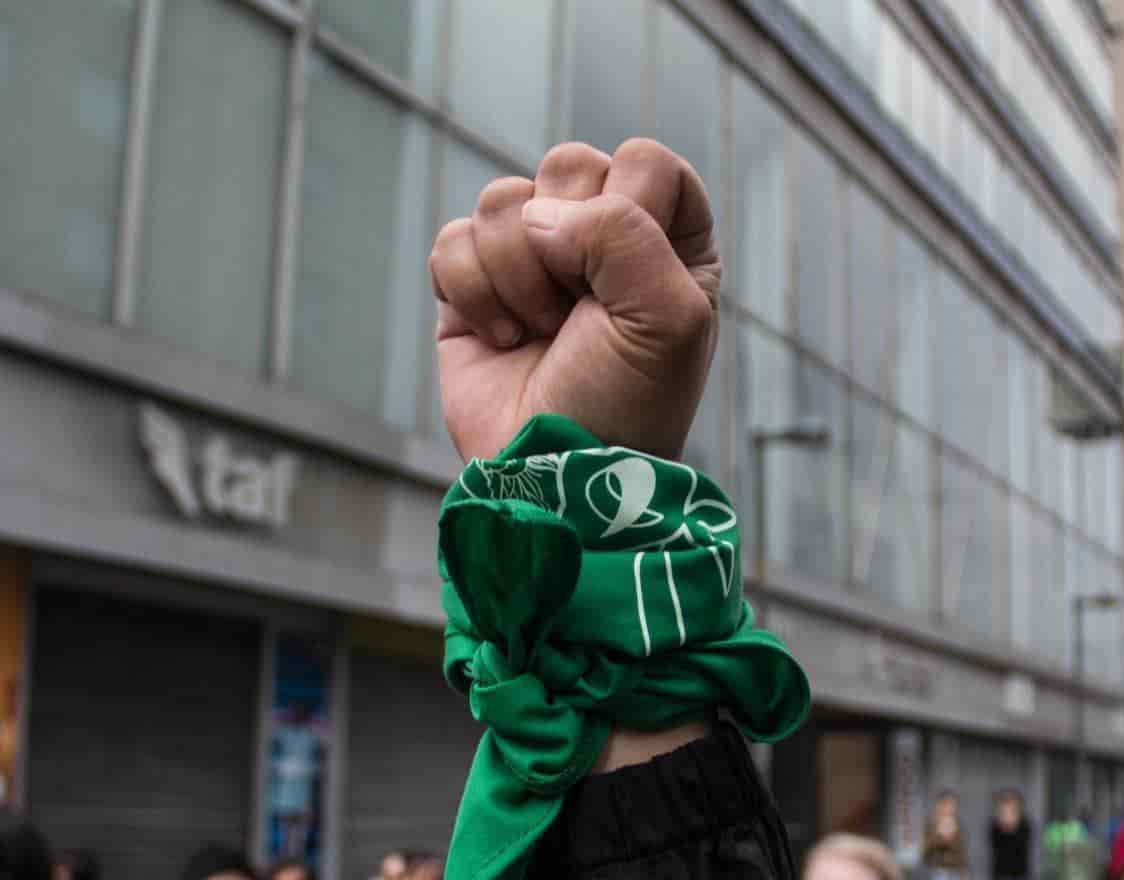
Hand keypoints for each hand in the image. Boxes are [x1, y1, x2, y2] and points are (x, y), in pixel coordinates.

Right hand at [429, 138, 719, 461]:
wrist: (554, 475)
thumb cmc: (626, 405)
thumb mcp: (666, 317)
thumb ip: (624, 233)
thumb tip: (537, 215)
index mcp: (669, 241)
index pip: (647, 161)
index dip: (628, 205)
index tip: (627, 277)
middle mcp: (602, 240)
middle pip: (568, 165)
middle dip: (566, 242)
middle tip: (577, 311)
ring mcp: (534, 260)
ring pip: (503, 199)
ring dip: (517, 275)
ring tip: (540, 334)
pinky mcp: (473, 287)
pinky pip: (454, 240)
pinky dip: (471, 292)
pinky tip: (502, 339)